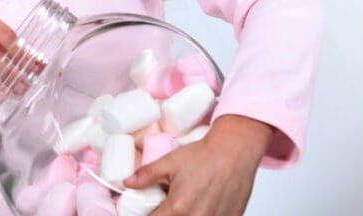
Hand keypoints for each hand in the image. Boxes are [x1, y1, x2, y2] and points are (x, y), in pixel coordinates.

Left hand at [123, 115, 274, 215]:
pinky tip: (199, 205)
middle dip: (164, 215)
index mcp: (178, 208)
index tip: (146, 210)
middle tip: (164, 205)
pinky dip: (201, 215)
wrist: (235, 152)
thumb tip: (127, 183)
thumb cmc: (204, 156)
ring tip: (182, 204)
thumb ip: (146, 175)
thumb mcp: (169, 162)